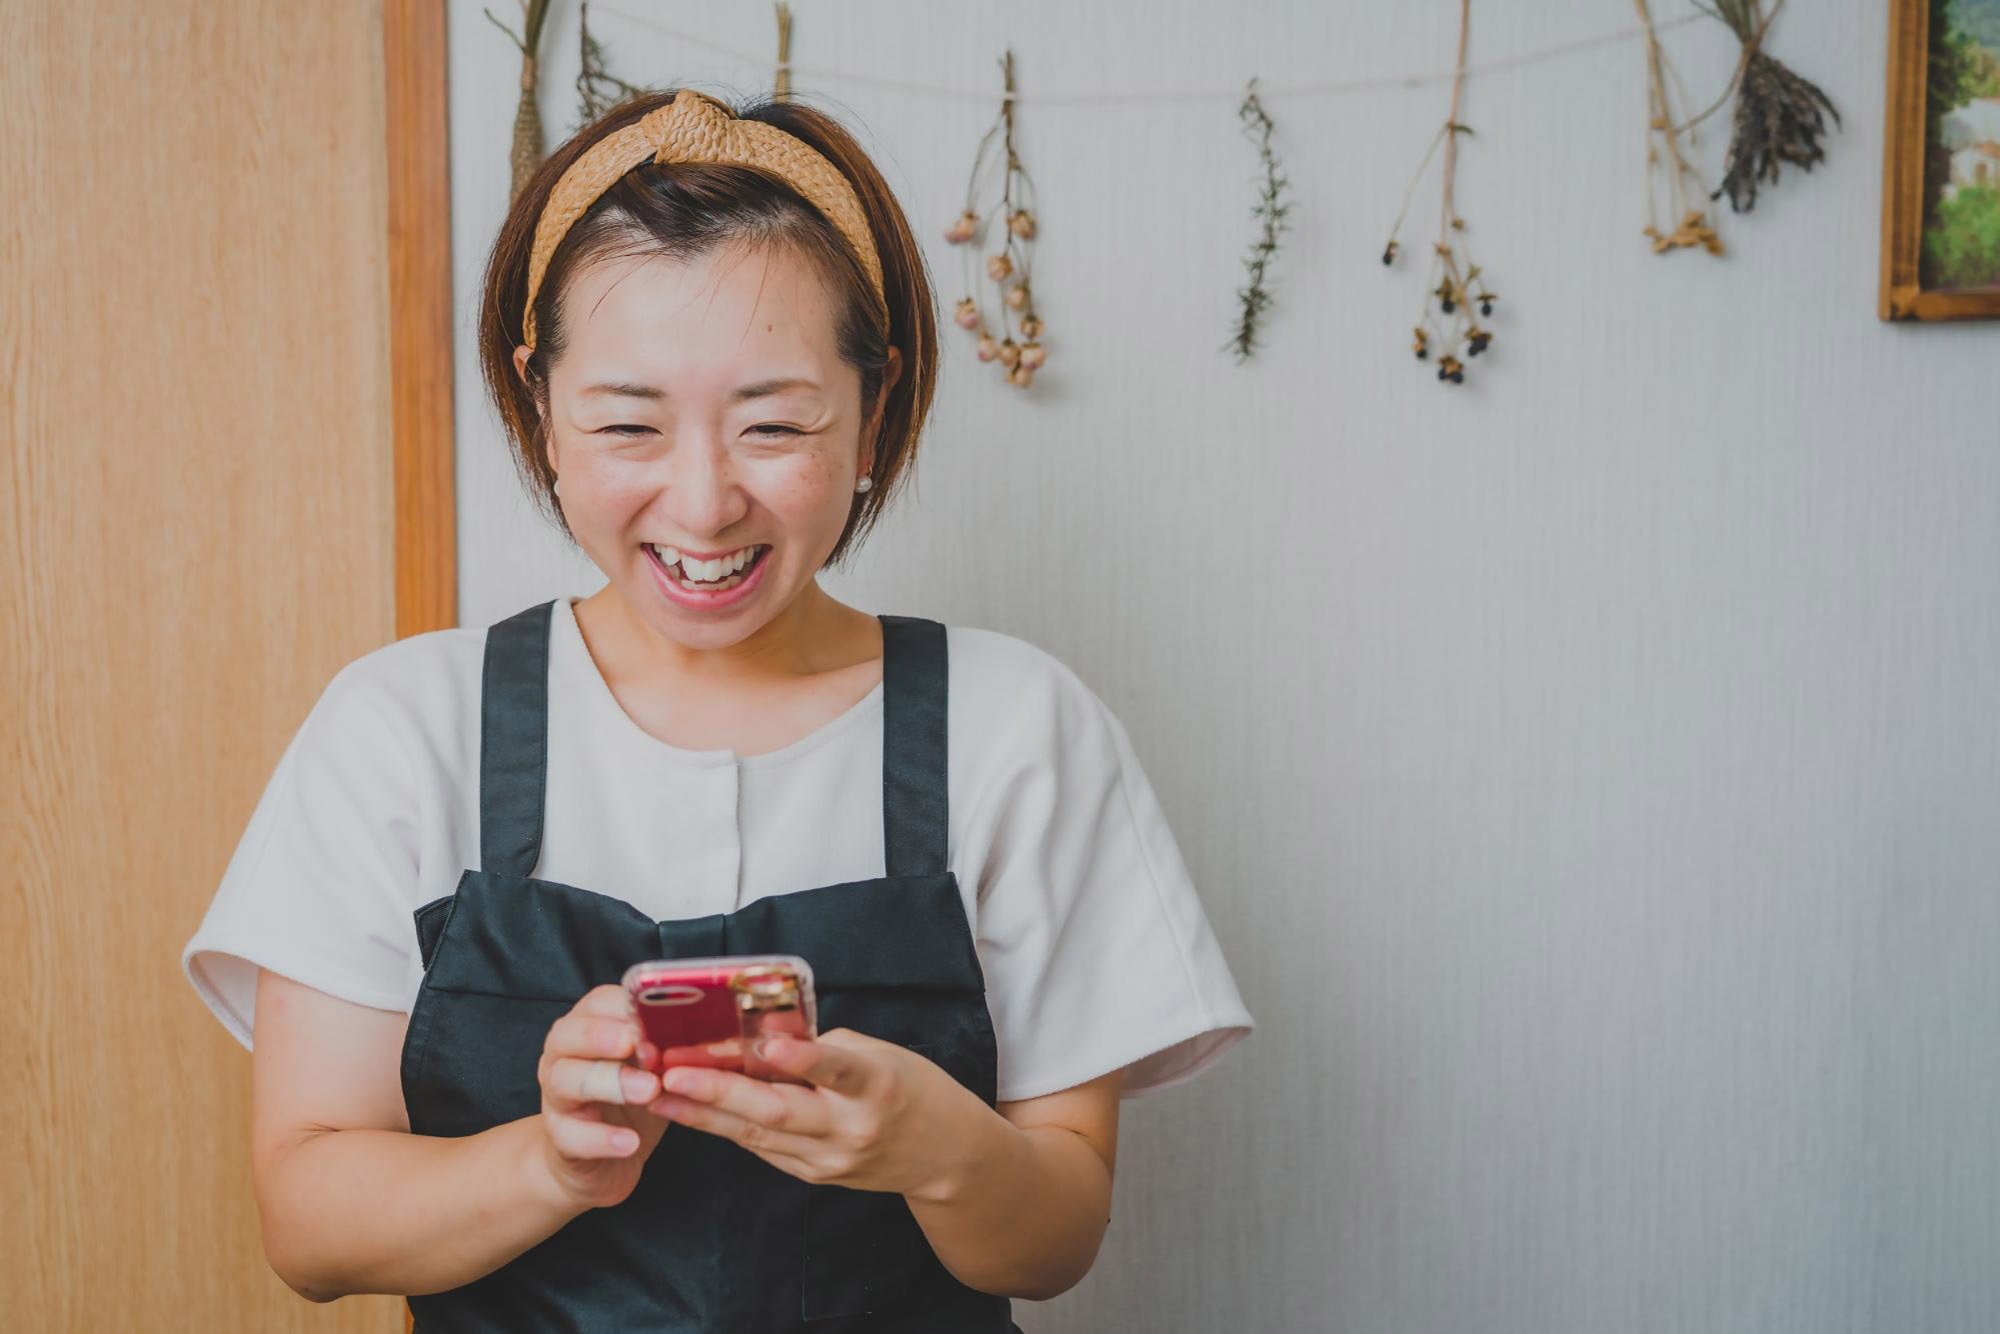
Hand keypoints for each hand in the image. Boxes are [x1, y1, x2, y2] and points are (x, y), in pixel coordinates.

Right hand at [533, 984, 667, 1211]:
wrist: (600, 1159)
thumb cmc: (632, 1098)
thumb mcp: (652, 1065)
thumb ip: (667, 1045)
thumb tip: (707, 1030)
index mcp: (587, 1027)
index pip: (597, 1003)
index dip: (626, 1009)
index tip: (658, 1020)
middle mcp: (562, 1056)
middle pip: (569, 1035)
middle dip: (605, 1037)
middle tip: (646, 1050)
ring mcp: (555, 1096)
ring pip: (565, 1080)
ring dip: (611, 1083)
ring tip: (649, 1092)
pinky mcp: (558, 1137)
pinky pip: (571, 1135)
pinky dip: (602, 1138)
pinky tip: (630, 1142)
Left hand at [647, 1029, 994, 1201]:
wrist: (946, 1158)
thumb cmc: (915, 1090)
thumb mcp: (885, 1054)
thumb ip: (828, 1047)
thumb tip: (769, 1038)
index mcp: (878, 1086)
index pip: (837, 1070)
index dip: (801, 1059)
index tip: (764, 1045)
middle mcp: (851, 1128)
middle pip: (779, 1112)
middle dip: (719, 1092)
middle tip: (671, 1073)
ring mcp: (830, 1160)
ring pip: (759, 1135)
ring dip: (705, 1114)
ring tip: (660, 1094)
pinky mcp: (816, 1176)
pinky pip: (764, 1148)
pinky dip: (727, 1127)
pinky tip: (691, 1111)